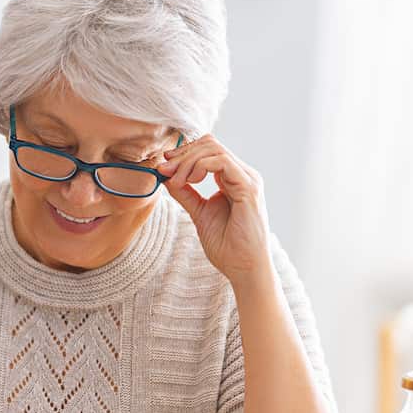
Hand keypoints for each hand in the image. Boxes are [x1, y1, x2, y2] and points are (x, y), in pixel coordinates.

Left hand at [157, 134, 272, 282]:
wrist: (244, 268)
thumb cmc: (227, 245)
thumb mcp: (199, 213)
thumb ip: (186, 193)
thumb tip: (167, 177)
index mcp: (233, 178)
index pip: (208, 150)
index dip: (183, 153)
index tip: (163, 166)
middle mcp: (242, 174)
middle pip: (210, 144)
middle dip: (182, 154)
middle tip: (164, 169)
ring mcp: (247, 179)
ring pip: (214, 149)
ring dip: (187, 161)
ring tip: (175, 181)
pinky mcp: (248, 188)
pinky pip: (221, 162)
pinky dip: (198, 167)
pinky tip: (188, 182)